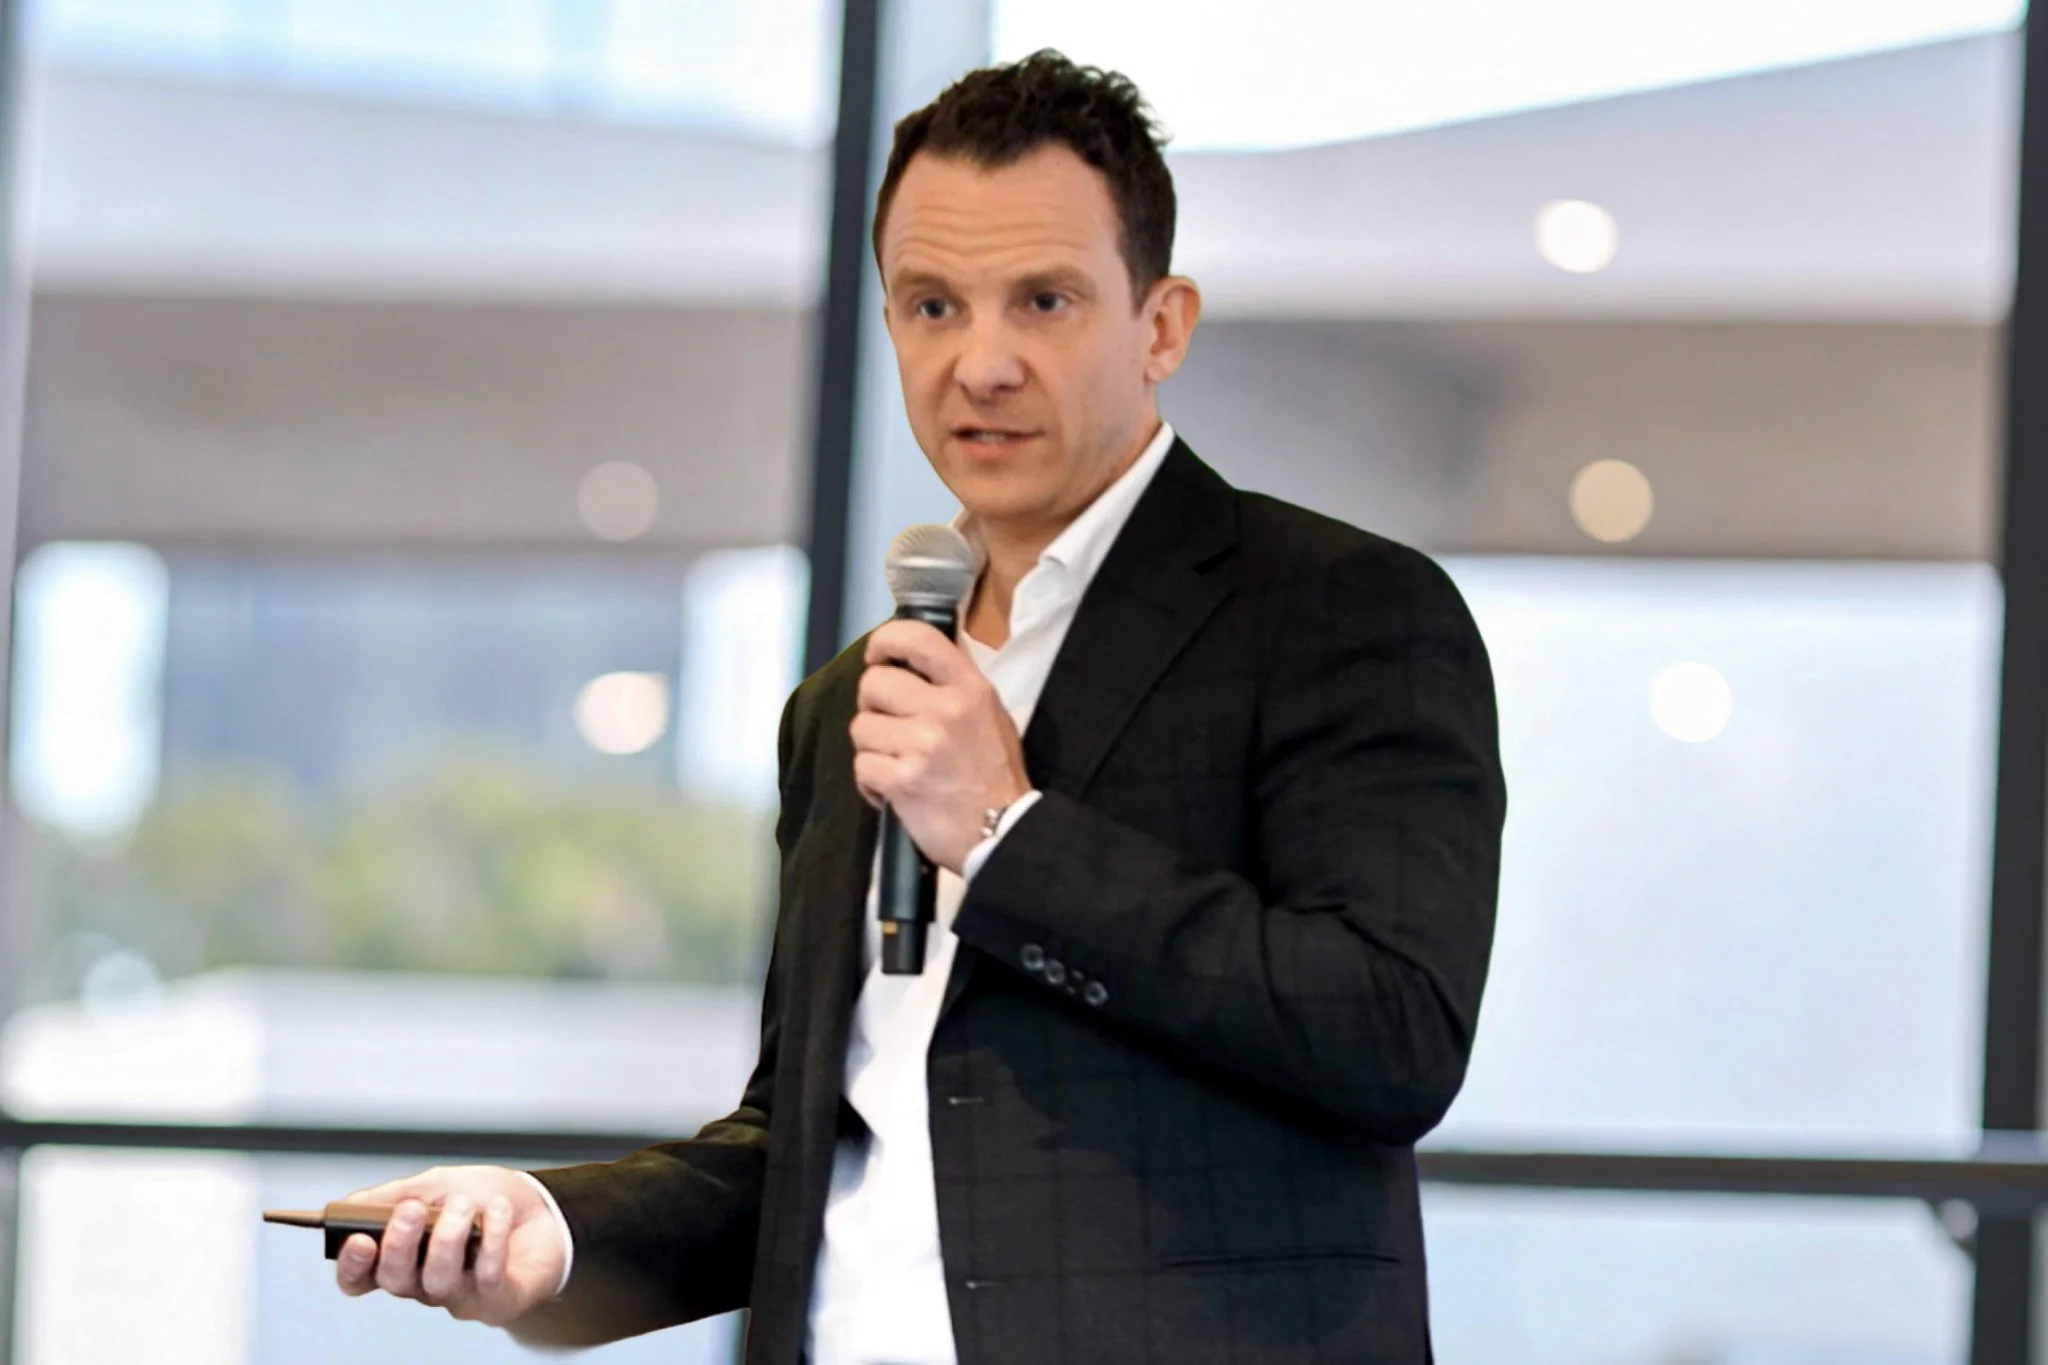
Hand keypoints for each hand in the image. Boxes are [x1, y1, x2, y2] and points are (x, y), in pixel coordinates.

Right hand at [334, 1164, 566, 1327]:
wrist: (551, 1212)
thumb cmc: (492, 1202)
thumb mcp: (441, 1184)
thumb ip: (397, 1194)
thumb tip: (352, 1202)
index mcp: (407, 1257)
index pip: (362, 1277)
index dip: (353, 1266)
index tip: (359, 1240)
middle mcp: (427, 1283)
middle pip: (396, 1281)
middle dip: (400, 1244)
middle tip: (413, 1210)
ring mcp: (462, 1295)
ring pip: (438, 1281)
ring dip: (449, 1238)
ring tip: (464, 1205)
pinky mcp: (499, 1301)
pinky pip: (486, 1277)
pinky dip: (491, 1240)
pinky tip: (498, 1212)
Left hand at [853, 619, 1031, 872]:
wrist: (1004, 832)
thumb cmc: (994, 774)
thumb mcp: (989, 714)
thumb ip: (952, 685)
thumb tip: (907, 663)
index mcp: (970, 688)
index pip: (917, 637)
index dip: (884, 640)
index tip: (877, 656)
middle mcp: (946, 709)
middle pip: (874, 683)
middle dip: (872, 705)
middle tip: (889, 724)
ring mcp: (923, 745)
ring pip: (861, 727)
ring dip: (872, 748)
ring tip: (896, 762)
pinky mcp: (903, 780)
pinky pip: (862, 766)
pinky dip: (871, 782)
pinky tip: (892, 789)